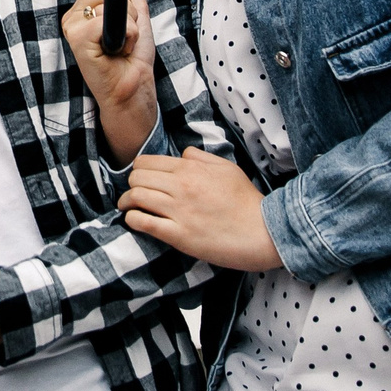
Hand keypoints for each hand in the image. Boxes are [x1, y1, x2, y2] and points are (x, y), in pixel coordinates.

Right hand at [63, 0, 156, 162]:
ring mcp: (72, 26)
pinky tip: (117, 51)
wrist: (134, 89)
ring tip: (121, 45)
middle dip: (128, 11)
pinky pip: (106, 20)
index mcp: (84, 6)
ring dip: (129, 25)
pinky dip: (125, 36)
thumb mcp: (136, 10)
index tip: (124, 16)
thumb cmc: (132, 57)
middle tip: (124, 36)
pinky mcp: (77, 39)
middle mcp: (74, 14)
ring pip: (110, 3)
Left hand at [119, 148, 280, 271]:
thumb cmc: (246, 201)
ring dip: (126, 202)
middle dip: (131, 184)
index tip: (140, 179)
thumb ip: (201, 158)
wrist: (263, 232)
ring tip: (127, 207)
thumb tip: (183, 154)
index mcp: (190, 169)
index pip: (147, 161)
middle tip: (133, 193)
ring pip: (136, 197)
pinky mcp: (179, 235)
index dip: (139, 169)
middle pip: (137, 178)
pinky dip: (133, 220)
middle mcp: (181, 187)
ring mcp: (179, 211)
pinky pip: (144, 223)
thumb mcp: (227, 168)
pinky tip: (134, 220)